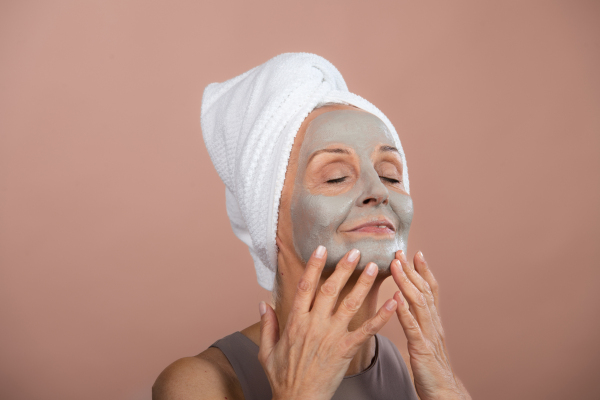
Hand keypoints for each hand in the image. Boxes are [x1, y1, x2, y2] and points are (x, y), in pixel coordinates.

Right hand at [258, 246, 397, 399]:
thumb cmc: (282, 377)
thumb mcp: (266, 350)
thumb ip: (267, 325)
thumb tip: (263, 303)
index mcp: (295, 321)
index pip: (305, 287)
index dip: (313, 266)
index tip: (321, 249)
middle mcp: (314, 324)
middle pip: (330, 290)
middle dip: (343, 268)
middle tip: (355, 252)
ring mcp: (331, 337)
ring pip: (349, 304)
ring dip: (363, 285)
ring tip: (374, 267)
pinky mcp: (346, 350)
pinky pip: (367, 330)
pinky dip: (381, 316)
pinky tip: (393, 302)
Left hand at [391, 251, 470, 399]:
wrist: (443, 392)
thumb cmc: (431, 368)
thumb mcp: (426, 339)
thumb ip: (419, 321)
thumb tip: (406, 302)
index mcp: (433, 321)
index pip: (430, 290)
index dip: (424, 271)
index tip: (416, 253)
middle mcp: (433, 324)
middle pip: (424, 291)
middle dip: (412, 269)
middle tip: (401, 251)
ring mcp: (429, 335)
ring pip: (418, 303)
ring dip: (407, 283)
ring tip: (396, 266)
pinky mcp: (422, 349)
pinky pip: (412, 328)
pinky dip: (405, 312)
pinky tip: (396, 299)